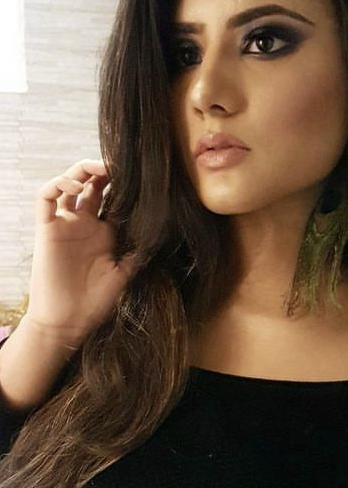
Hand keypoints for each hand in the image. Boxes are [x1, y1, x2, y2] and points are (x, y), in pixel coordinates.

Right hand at [25, 159, 136, 345]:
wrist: (68, 322)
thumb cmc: (96, 302)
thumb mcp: (125, 273)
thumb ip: (139, 252)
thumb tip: (162, 232)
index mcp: (104, 232)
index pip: (113, 198)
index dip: (123, 185)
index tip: (140, 176)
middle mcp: (84, 224)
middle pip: (92, 185)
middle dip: (104, 171)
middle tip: (121, 165)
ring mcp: (65, 224)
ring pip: (68, 184)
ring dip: (81, 170)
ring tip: (99, 168)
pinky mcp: (47, 229)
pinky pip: (45, 198)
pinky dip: (57, 184)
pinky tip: (74, 185)